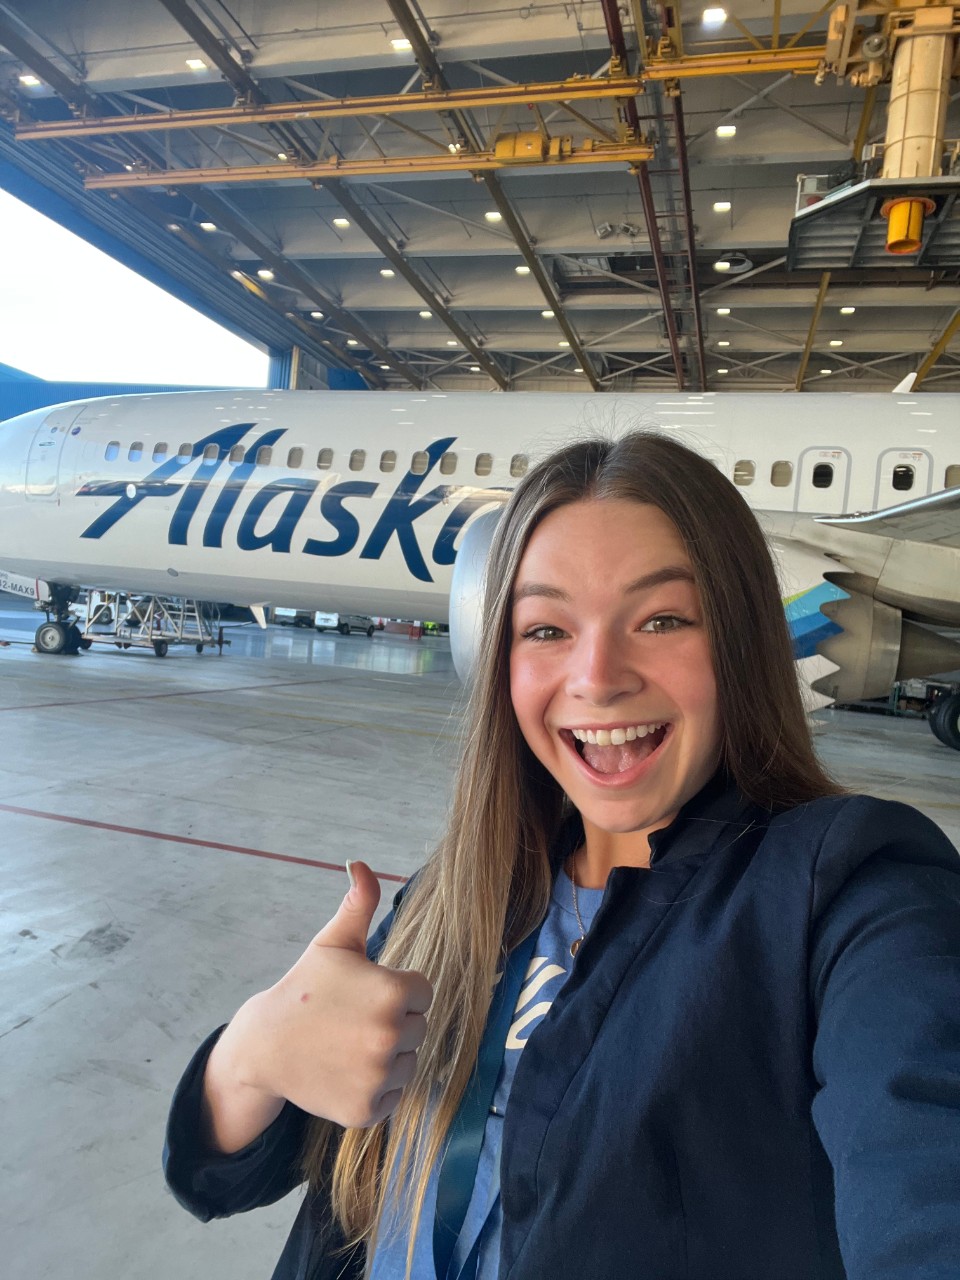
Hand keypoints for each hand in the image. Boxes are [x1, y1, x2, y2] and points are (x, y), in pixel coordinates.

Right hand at [223, 861, 432, 1129]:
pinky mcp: (367, 1110)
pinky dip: (375, 1088)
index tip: (364, 993)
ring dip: (386, 1057)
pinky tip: (345, 1071)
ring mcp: (379, 1078)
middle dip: (392, 1023)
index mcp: (394, 994)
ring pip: (408, 1063)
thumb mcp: (333, 944)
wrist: (264, 1047)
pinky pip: (392, 1097)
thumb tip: (360, 863)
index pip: (423, 992)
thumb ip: (358, 904)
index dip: (396, 989)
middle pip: (418, 1028)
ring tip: (348, 1044)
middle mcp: (391, 1038)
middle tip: (352, 1020)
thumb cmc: (305, 990)